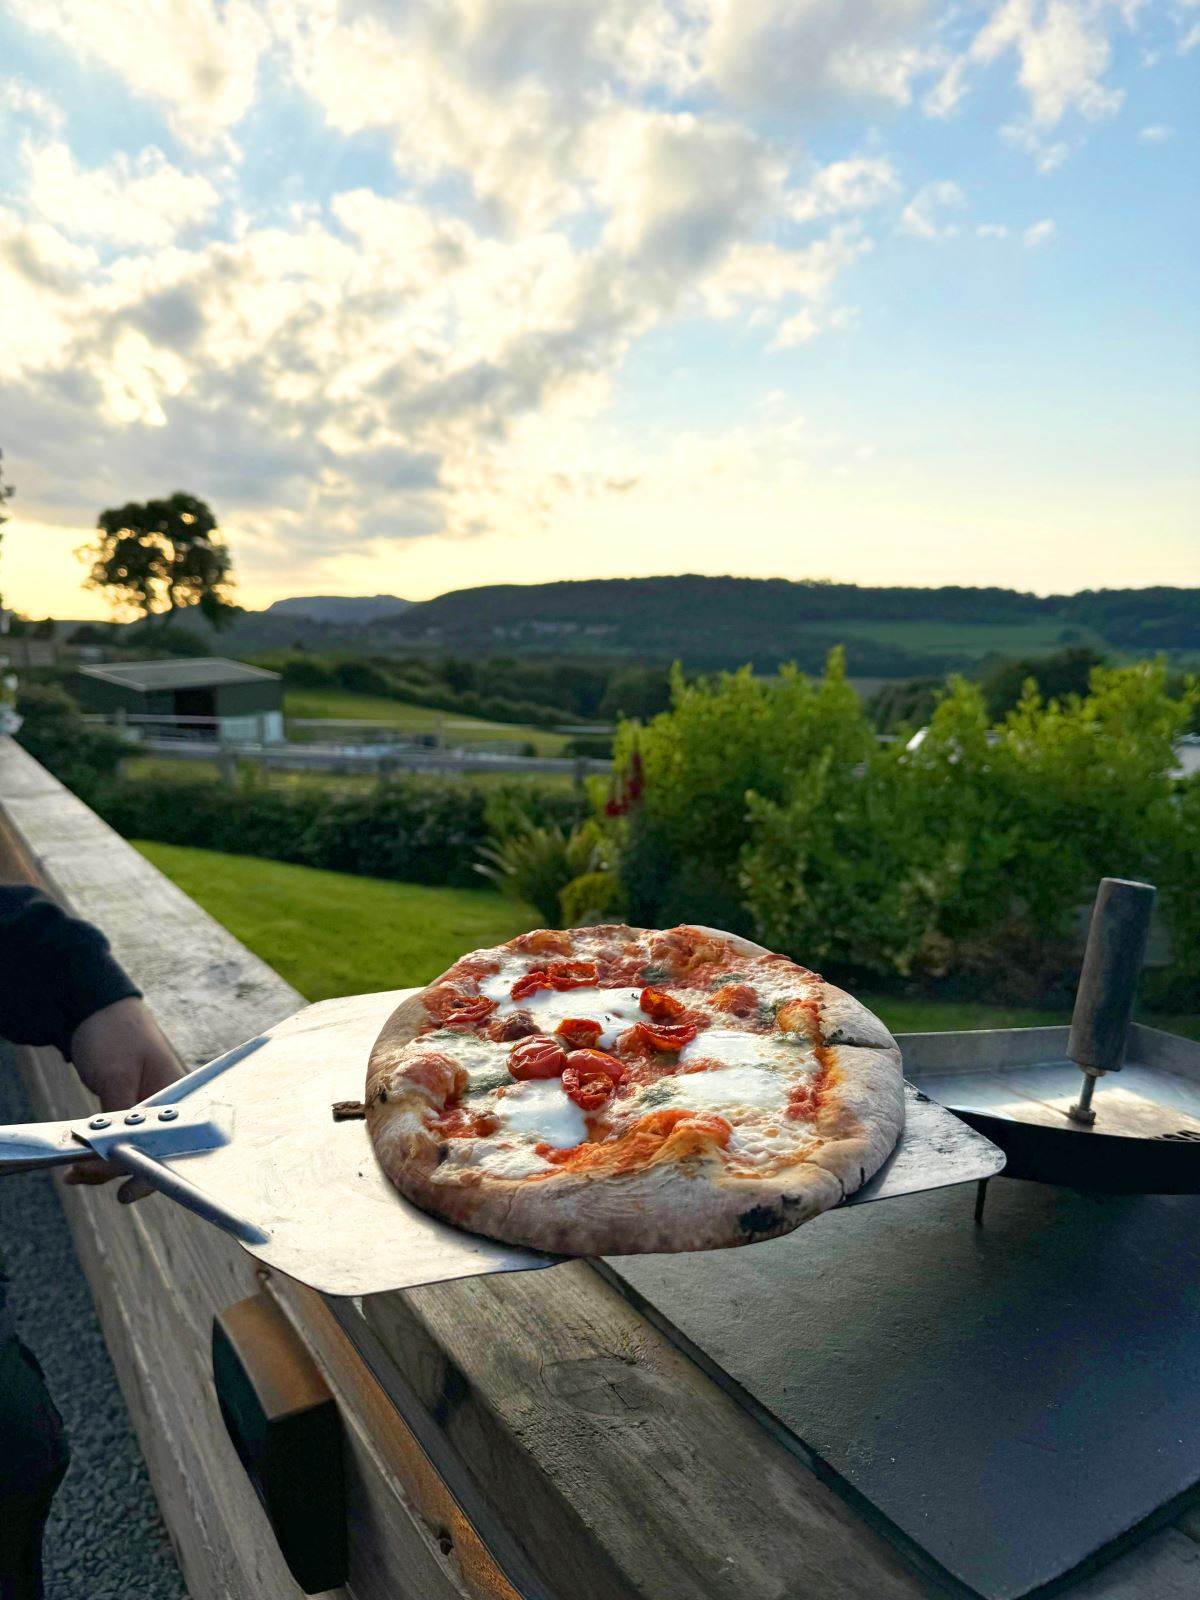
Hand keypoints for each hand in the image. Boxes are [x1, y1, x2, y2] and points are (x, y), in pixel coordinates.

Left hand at [65, 997, 183, 1203]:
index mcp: (180, 1094)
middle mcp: (171, 1103)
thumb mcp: (115, 1075)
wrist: (96, 1006)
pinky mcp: (134, 1106)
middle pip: (155, 1150)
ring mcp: (152, 1105)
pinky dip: (104, 1149)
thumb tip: (115, 1155)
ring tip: (76, 1172)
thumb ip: (119, 1117)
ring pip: (136, 1146)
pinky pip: (123, 1136)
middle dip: (123, 1170)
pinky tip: (83, 1160)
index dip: (150, 1170)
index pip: (172, 1144)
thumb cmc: (115, 1031)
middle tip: (84, 1176)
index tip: (126, 1189)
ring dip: (107, 1162)